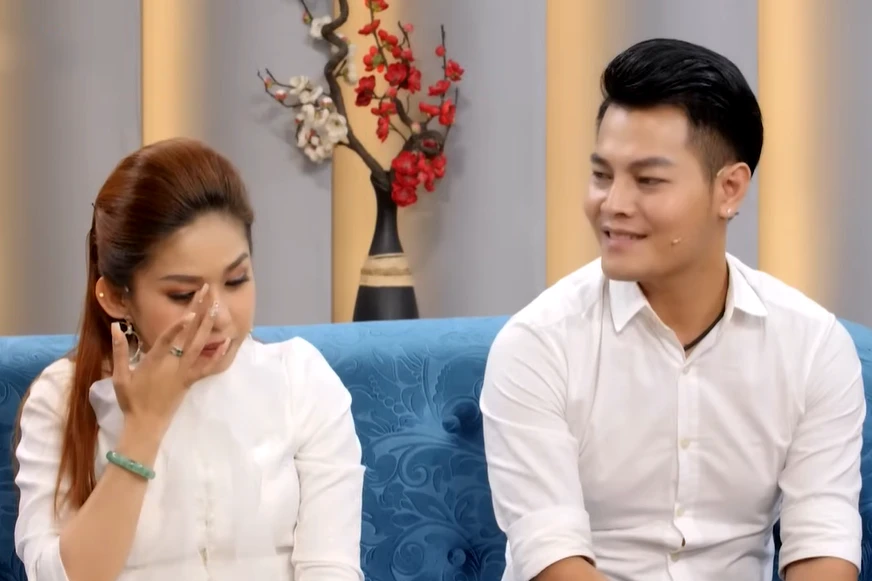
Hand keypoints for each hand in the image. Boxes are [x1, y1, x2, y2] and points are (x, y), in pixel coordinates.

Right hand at [109, 283, 231, 433]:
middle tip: (207, 293)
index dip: (178, 326)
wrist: (146, 424)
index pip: (168, 340)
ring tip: (215, 307)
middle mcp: (173, 365)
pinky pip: (208, 367)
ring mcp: (184, 373)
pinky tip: (227, 343)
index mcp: (154, 362)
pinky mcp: (191, 380)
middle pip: (189, 336)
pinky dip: (218, 355)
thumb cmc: (131, 399)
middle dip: (198, 313)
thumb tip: (115, 327)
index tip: (189, 311)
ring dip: (208, 326)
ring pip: (200, 346)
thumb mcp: (119, 375)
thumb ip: (119, 350)